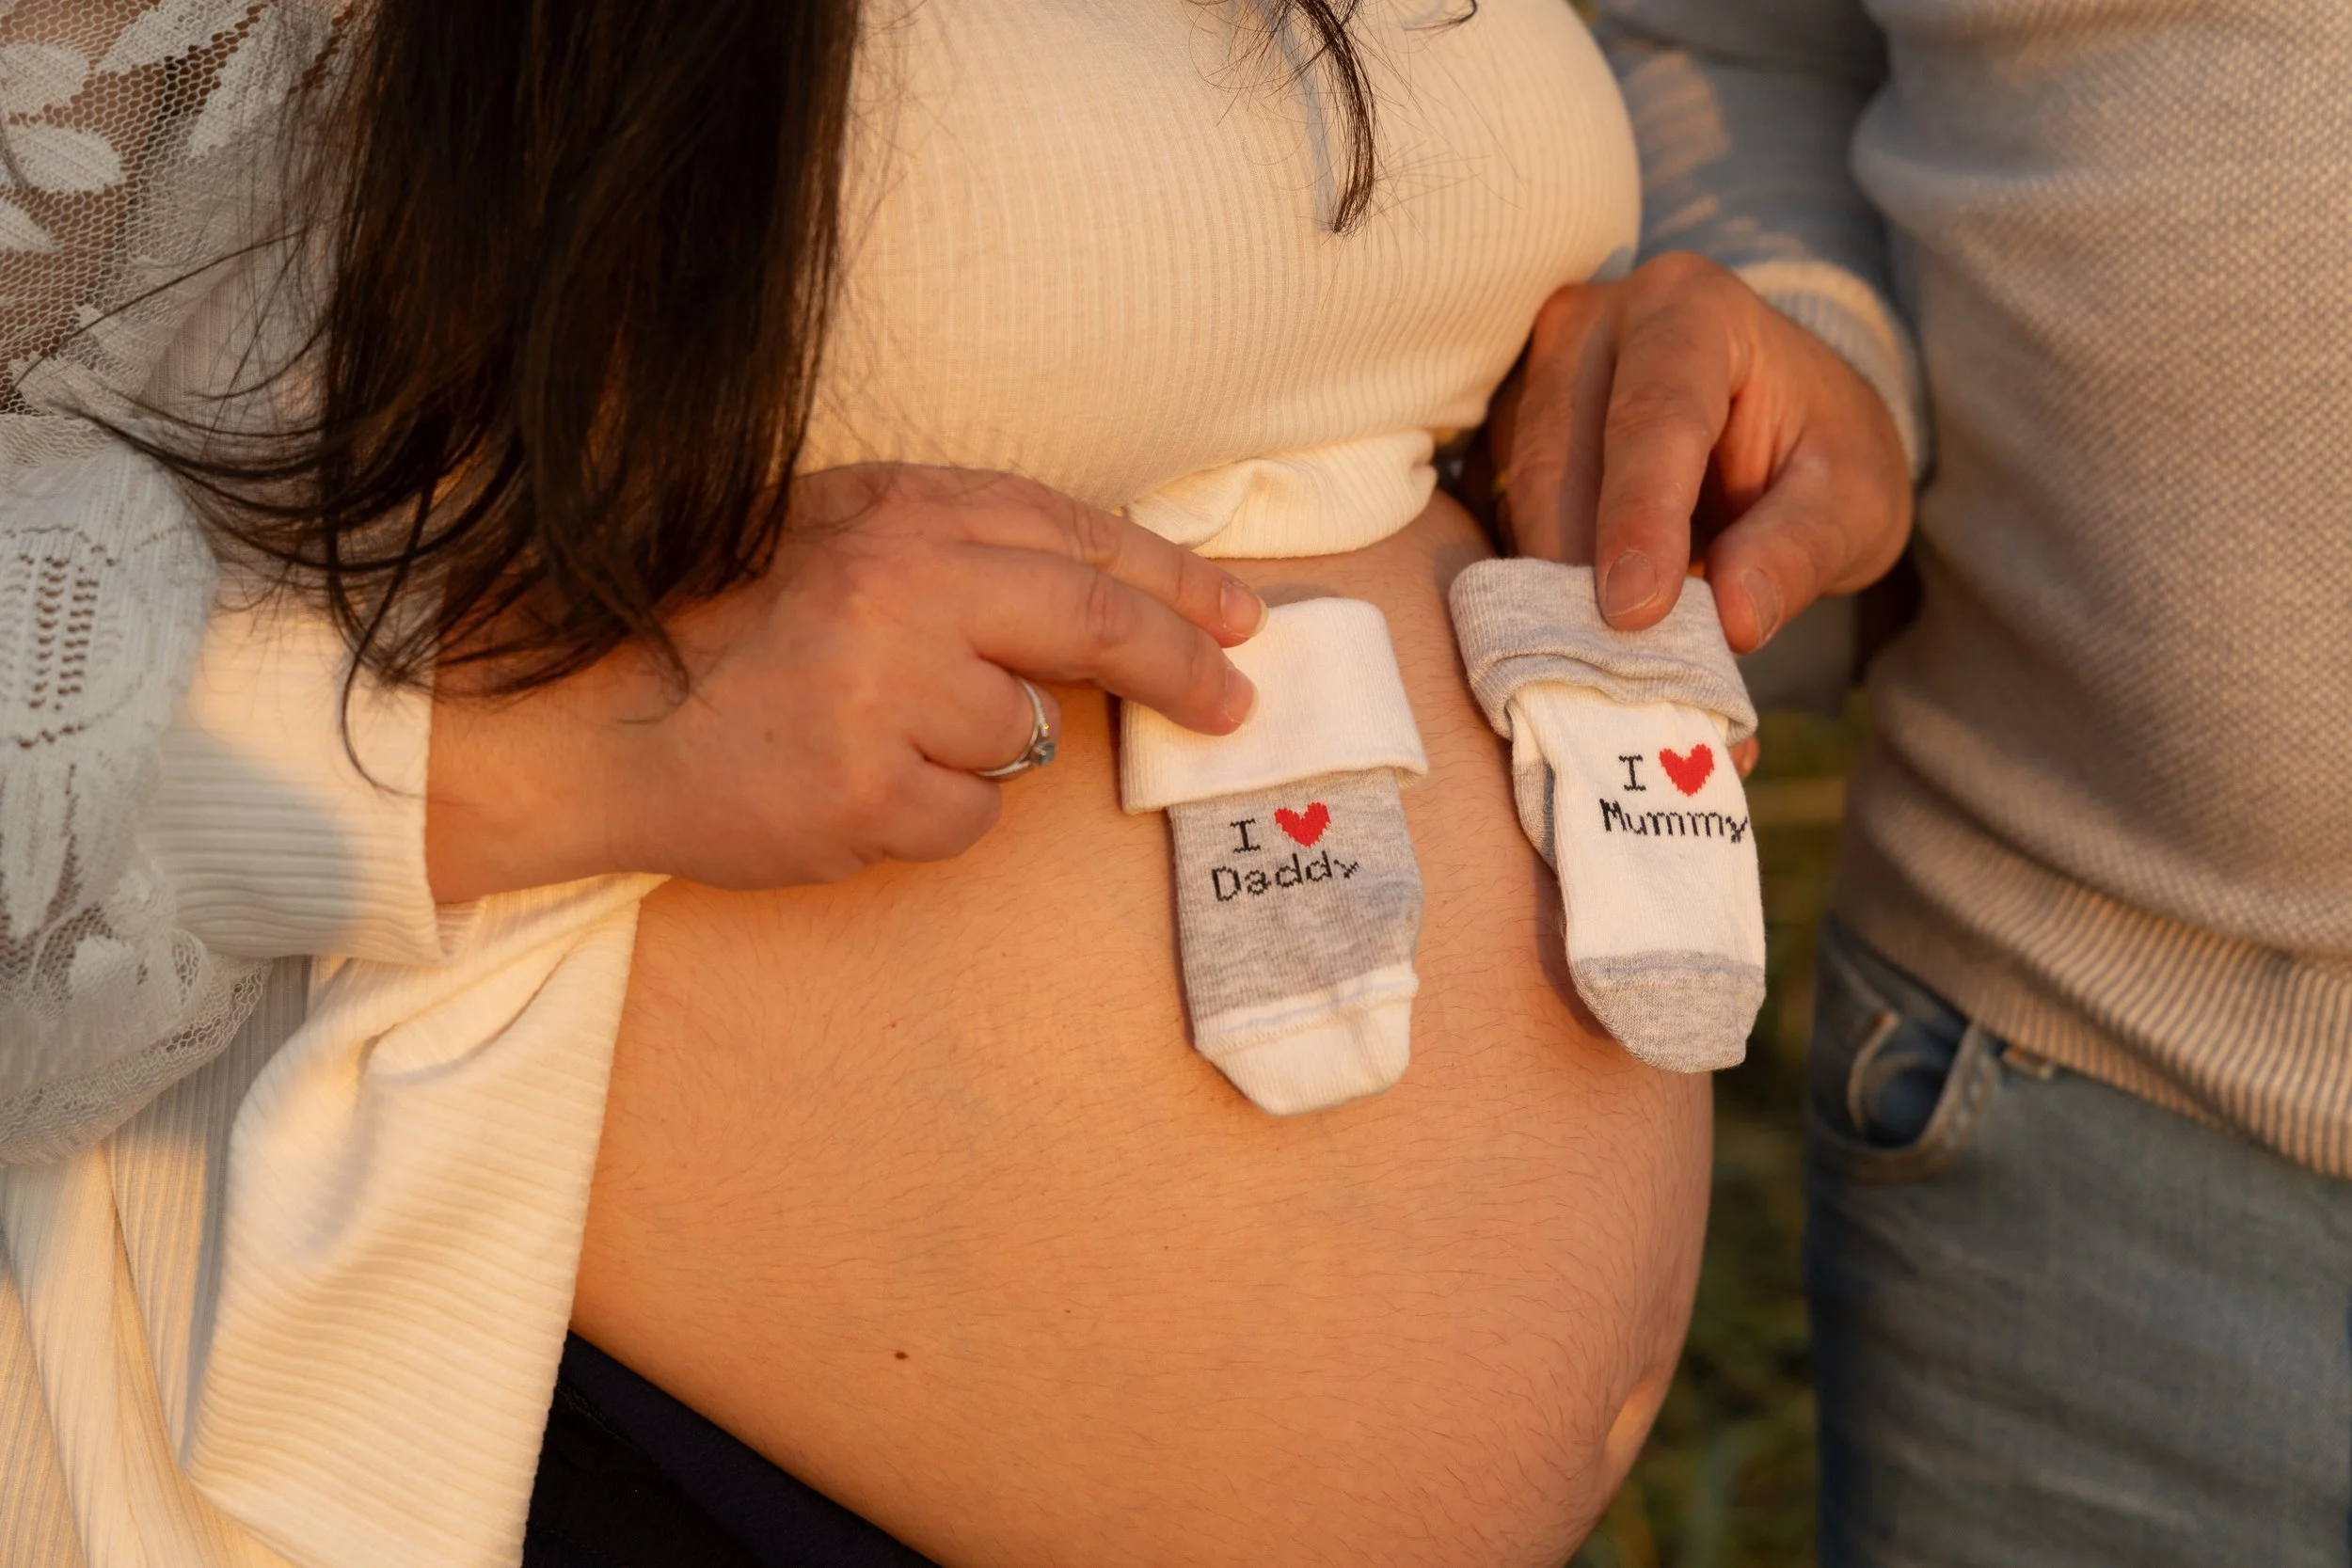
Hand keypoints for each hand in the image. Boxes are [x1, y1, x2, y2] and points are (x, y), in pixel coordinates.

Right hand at [426, 464, 1264, 898]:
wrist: (590, 720)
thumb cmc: (721, 632)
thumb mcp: (834, 541)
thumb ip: (959, 547)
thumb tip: (1114, 589)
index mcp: (900, 511)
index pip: (1076, 538)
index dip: (1173, 581)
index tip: (1238, 619)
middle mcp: (900, 584)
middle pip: (1094, 623)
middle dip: (1182, 665)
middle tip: (1234, 700)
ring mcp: (886, 688)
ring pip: (1022, 737)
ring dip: (974, 752)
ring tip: (870, 735)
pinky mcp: (868, 788)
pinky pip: (970, 817)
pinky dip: (928, 817)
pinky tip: (850, 787)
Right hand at [1487, 253, 1912, 651]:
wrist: (1769, 426)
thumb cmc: (1818, 454)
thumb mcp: (1852, 504)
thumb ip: (1798, 552)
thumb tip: (1736, 620)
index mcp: (1692, 309)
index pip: (1654, 418)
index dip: (1639, 518)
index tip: (1635, 613)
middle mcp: (1591, 323)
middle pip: (1561, 457)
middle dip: (1578, 571)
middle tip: (1612, 674)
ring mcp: (1529, 374)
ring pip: (1516, 494)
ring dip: (1549, 589)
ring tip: (1601, 671)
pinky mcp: (1498, 433)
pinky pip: (1494, 517)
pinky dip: (1529, 588)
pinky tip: (1572, 638)